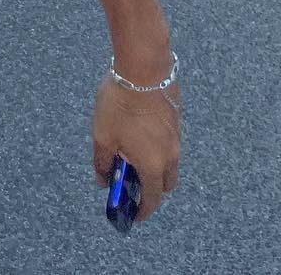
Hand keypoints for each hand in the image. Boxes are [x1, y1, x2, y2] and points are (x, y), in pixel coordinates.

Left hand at [91, 75, 180, 221]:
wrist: (145, 66)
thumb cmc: (121, 103)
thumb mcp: (103, 135)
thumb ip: (102, 162)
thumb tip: (102, 180)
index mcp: (153, 165)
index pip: (152, 199)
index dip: (143, 211)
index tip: (133, 214)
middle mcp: (170, 155)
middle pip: (166, 183)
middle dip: (152, 188)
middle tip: (132, 181)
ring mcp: (177, 137)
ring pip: (170, 162)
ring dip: (155, 165)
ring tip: (133, 151)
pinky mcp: (178, 119)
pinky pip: (170, 143)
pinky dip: (159, 147)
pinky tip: (141, 131)